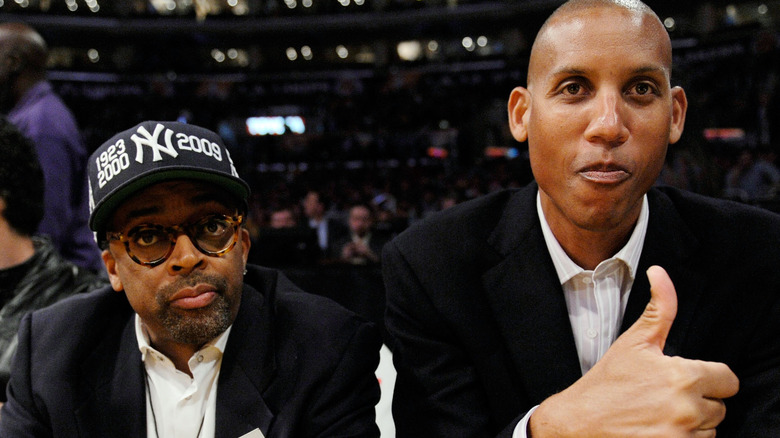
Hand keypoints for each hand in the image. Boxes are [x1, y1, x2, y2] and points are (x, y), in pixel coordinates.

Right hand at [530, 266, 738, 437]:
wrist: (579, 422)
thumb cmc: (606, 382)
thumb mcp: (633, 341)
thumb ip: (659, 307)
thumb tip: (659, 272)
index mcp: (682, 376)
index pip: (728, 379)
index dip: (709, 377)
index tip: (685, 379)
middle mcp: (687, 409)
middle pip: (720, 406)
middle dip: (698, 401)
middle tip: (665, 396)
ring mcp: (681, 436)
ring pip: (710, 429)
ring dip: (692, 423)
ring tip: (660, 413)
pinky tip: (659, 429)